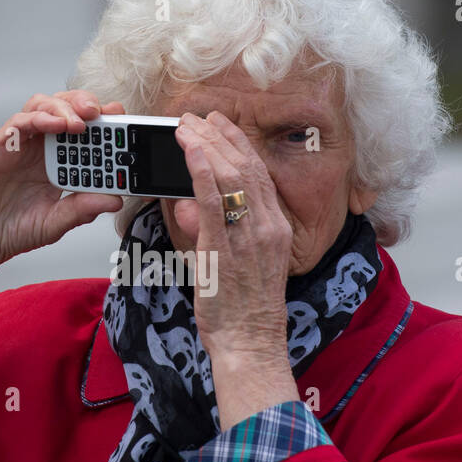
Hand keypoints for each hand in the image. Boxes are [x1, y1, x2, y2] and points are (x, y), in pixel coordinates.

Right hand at [0, 91, 125, 275]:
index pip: (84, 130)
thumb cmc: (11, 229)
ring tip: (81, 121)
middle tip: (103, 112)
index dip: (104, 121)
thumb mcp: (57, 222)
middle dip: (87, 104)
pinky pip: (18, 122)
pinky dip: (39, 118)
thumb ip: (83, 209)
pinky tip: (55, 124)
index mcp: (58, 161)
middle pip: (65, 108)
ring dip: (64, 107)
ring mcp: (19, 143)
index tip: (122, 118)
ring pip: (42, 105)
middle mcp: (40, 146)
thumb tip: (115, 199)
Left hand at [172, 111, 299, 427]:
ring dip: (206, 145)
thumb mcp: (234, 264)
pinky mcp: (225, 249)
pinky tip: (188, 149)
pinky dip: (200, 170)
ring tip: (185, 126)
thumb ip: (213, 231)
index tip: (219, 123)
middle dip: (218, 136)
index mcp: (277, 228)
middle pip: (246, 166)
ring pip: (231, 176)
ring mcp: (249, 237)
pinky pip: (213, 201)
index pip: (259, 173)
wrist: (250, 344)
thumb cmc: (242, 310)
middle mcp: (269, 227)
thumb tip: (189, 205)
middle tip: (194, 117)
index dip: (237, 143)